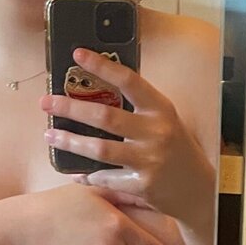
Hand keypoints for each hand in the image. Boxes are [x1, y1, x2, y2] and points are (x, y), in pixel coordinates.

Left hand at [41, 48, 199, 217]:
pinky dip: (87, 176)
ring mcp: (150, 160)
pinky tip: (75, 173)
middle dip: (70, 108)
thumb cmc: (176, 149)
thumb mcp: (164, 121)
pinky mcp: (142, 186)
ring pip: (100, 150)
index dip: (103, 66)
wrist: (199, 190)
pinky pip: (105, 179)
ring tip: (49, 135)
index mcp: (161, 109)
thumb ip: (138, 107)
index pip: (130, 81)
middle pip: (105, 116)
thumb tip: (95, 89)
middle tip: (46, 102)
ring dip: (70, 142)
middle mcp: (156, 132)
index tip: (78, 54)